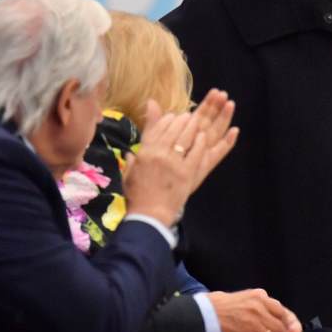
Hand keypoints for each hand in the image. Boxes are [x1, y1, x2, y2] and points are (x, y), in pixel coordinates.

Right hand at [123, 89, 237, 225]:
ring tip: (195, 122)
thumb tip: (129, 153)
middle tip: (187, 117)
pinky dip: (200, 142)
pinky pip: (196, 152)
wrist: (150, 215)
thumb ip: (131, 161)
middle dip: (181, 120)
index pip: (156, 128)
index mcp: (144, 153)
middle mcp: (159, 154)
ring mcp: (174, 163)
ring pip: (185, 137)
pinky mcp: (187, 172)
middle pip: (173, 129)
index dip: (166, 119)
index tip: (172, 117)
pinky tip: (202, 137)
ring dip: (191, 126)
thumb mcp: (129, 174)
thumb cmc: (137, 196)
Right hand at [208, 289, 301, 331]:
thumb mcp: (242, 298)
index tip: (294, 330)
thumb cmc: (219, 307)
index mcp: (258, 296)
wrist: (205, 315)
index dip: (290, 322)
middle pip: (280, 325)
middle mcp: (259, 307)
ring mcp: (255, 322)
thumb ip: (258, 306)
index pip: (281, 310)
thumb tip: (272, 319)